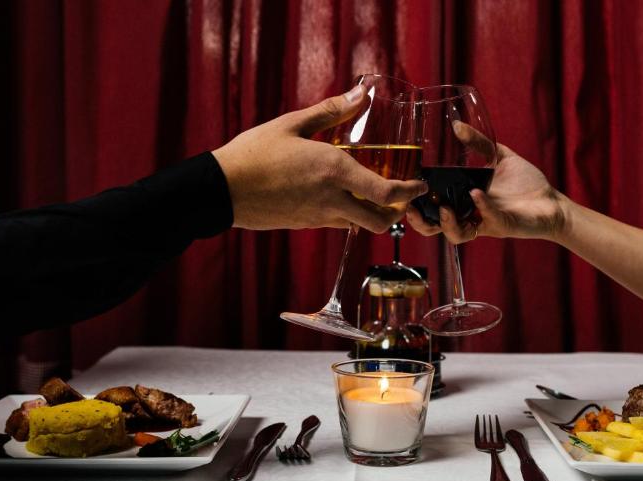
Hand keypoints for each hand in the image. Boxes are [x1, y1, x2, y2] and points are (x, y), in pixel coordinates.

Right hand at [214, 86, 427, 232]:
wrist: (222, 190)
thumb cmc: (254, 153)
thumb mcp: (293, 124)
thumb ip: (330, 112)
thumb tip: (360, 94)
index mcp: (335, 171)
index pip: (387, 193)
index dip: (410, 192)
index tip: (419, 184)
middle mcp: (333, 199)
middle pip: (381, 220)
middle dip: (397, 212)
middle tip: (401, 196)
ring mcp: (319, 216)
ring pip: (360, 225)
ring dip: (372, 214)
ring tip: (372, 194)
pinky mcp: (306, 224)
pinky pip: (337, 223)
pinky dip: (348, 214)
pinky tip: (340, 195)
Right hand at [406, 137, 566, 244]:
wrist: (552, 202)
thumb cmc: (526, 184)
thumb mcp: (500, 158)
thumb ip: (479, 143)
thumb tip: (457, 125)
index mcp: (463, 201)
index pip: (432, 208)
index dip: (416, 204)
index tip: (405, 189)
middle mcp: (469, 215)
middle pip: (435, 228)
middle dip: (420, 222)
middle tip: (411, 208)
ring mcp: (484, 223)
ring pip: (455, 234)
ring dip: (446, 223)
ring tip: (443, 208)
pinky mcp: (501, 226)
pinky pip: (486, 219)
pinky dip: (480, 206)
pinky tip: (476, 193)